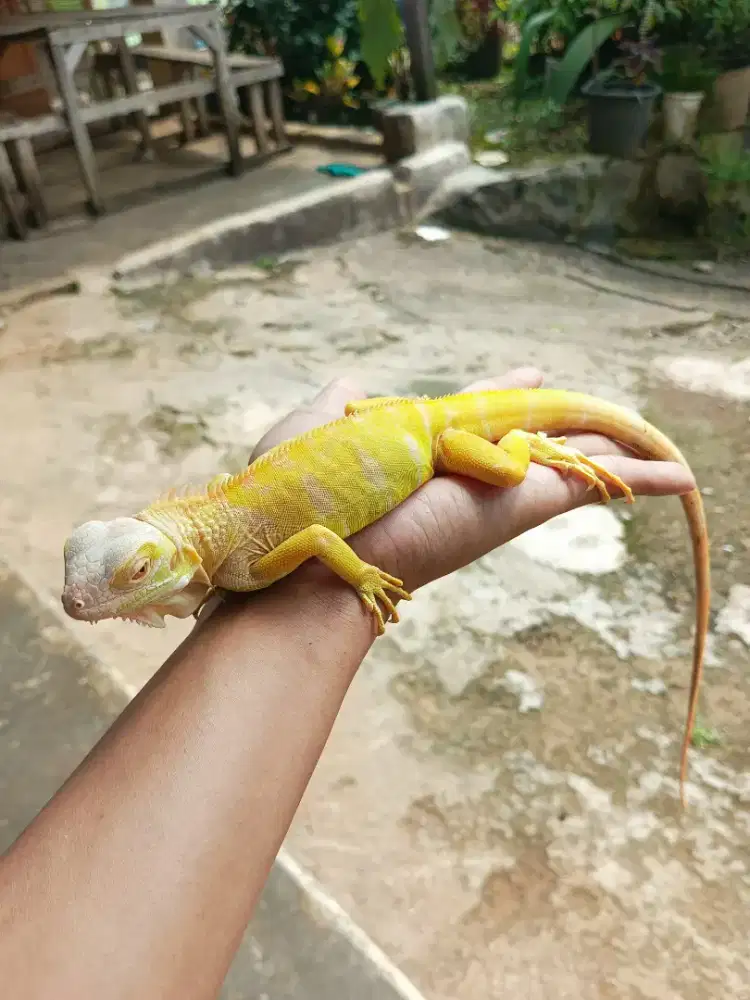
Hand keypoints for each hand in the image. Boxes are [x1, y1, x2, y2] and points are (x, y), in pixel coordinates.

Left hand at [249, 368, 694, 594]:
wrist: (311, 557)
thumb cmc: (300, 493)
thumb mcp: (313, 427)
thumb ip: (336, 403)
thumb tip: (351, 383)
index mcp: (425, 442)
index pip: (478, 408)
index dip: (506, 387)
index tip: (532, 371)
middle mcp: (470, 465)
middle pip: (535, 431)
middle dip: (571, 416)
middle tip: (608, 409)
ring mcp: (500, 485)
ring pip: (573, 453)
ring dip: (619, 442)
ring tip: (663, 443)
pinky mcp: (524, 501)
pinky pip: (592, 482)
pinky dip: (641, 477)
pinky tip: (681, 475)